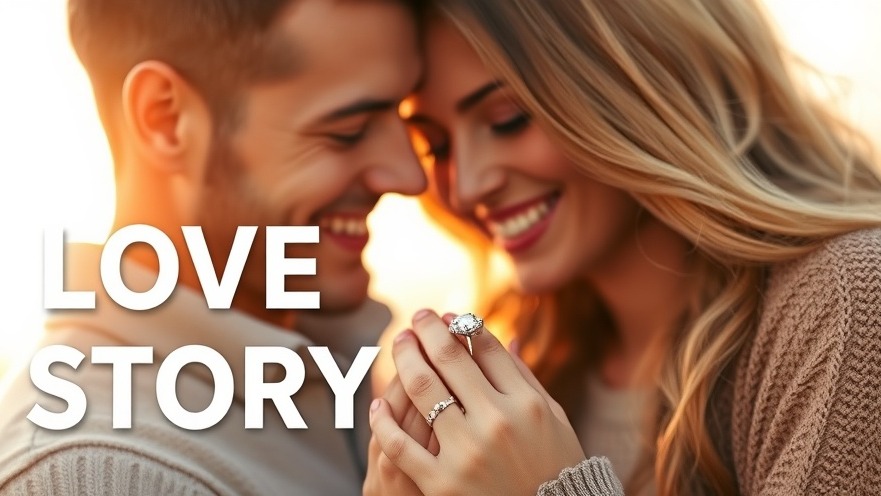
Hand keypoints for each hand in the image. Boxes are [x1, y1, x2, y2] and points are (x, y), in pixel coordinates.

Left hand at [369, 310, 584, 495]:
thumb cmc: (553, 469)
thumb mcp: (552, 421)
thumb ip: (526, 379)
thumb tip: (507, 336)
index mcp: (526, 403)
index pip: (486, 349)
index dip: (463, 326)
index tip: (448, 317)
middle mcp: (497, 421)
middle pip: (450, 359)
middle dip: (428, 331)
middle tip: (416, 318)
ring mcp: (467, 452)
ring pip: (423, 390)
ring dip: (405, 359)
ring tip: (399, 344)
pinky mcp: (442, 483)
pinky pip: (400, 444)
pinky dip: (385, 419)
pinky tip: (378, 403)